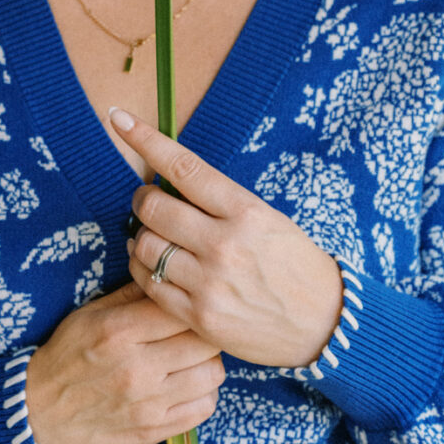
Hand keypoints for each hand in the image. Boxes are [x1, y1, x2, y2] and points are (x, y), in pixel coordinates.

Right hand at [24, 281, 224, 443]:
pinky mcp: (154, 430)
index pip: (182, 308)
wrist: (37, 416)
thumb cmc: (65, 359)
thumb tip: (162, 267)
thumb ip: (132, 293)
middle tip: (195, 330)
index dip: (192, 302)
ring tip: (192, 359)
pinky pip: (204, 408)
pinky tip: (187, 386)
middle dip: (205, 330)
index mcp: (120, 331)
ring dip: (207, 362)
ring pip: (213, 373)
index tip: (189, 303)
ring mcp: (148, 403)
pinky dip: (203, 394)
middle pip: (205, 340)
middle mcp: (138, 367)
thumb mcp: (89, 315)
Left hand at [110, 106, 343, 368]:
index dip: (146, 140)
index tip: (120, 121)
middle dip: (141, 200)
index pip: (184, 168)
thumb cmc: (295, 263)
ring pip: (145, 246)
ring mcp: (210, 282)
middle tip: (146, 202)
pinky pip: (149, 284)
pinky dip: (142, 268)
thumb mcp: (268, 219)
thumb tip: (168, 181)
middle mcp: (225, 244)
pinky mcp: (199, 315)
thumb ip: (220, 203)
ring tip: (152, 237)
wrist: (324, 322)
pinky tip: (153, 264)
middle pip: (153, 208)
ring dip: (140, 236)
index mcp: (246, 211)